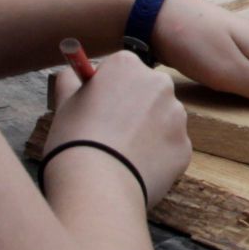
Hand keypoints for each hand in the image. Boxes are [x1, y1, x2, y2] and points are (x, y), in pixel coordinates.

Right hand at [47, 50, 190, 206]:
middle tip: (110, 133)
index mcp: (127, 65)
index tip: (98, 107)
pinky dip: (155, 157)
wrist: (97, 184)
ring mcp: (176, 116)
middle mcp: (159, 84)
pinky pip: (169, 148)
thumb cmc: (75, 139)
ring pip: (161, 120)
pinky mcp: (184, 147)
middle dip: (134, 107)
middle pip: (147, 91)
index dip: (108, 89)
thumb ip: (72, 80)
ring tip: (121, 154)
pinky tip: (135, 168)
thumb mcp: (64, 102)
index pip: (121, 69)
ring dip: (147, 132)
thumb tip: (74, 74)